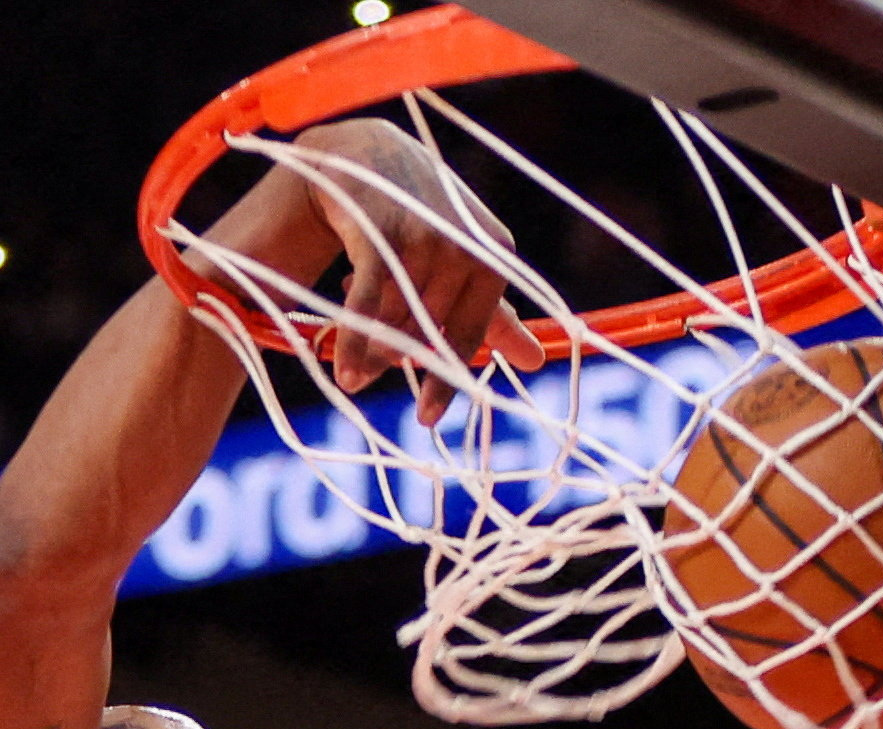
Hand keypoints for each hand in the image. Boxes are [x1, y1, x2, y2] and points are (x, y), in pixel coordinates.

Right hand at [286, 118, 546, 419]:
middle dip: (396, 350)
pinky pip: (366, 308)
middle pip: (424, 333)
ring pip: (393, 322)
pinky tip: (346, 375)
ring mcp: (423, 239)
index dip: (445, 380)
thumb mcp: (466, 262)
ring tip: (354, 326)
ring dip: (369, 340)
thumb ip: (496, 315)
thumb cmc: (425, 218)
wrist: (369, 156)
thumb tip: (537, 362)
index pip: (469, 336)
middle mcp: (464, 247)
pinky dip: (353, 345)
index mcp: (494, 256)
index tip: (424, 418)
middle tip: (374, 348)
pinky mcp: (381, 233)